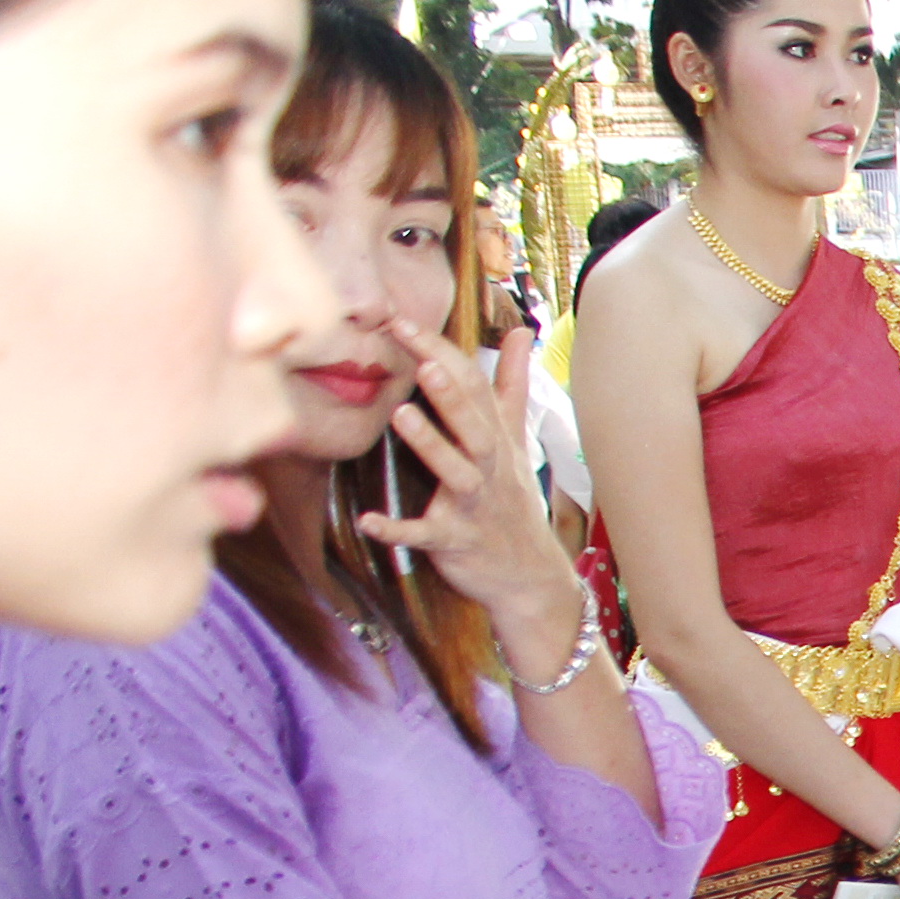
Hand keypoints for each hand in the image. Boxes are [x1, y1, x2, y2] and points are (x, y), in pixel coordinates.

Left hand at [356, 318, 593, 672]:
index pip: (475, 388)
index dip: (443, 354)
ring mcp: (474, 505)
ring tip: (400, 413)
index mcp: (496, 439)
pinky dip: (399, 529)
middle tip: (420, 355)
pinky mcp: (456, 542)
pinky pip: (427, 535)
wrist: (530, 576)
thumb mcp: (516, 439)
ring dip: (432, 445)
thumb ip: (511, 384)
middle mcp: (489, 468)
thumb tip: (519, 333)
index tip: (404, 322)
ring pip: (457, 472)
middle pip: (475, 425)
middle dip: (450, 392)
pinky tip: (369, 520)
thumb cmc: (512, 501)